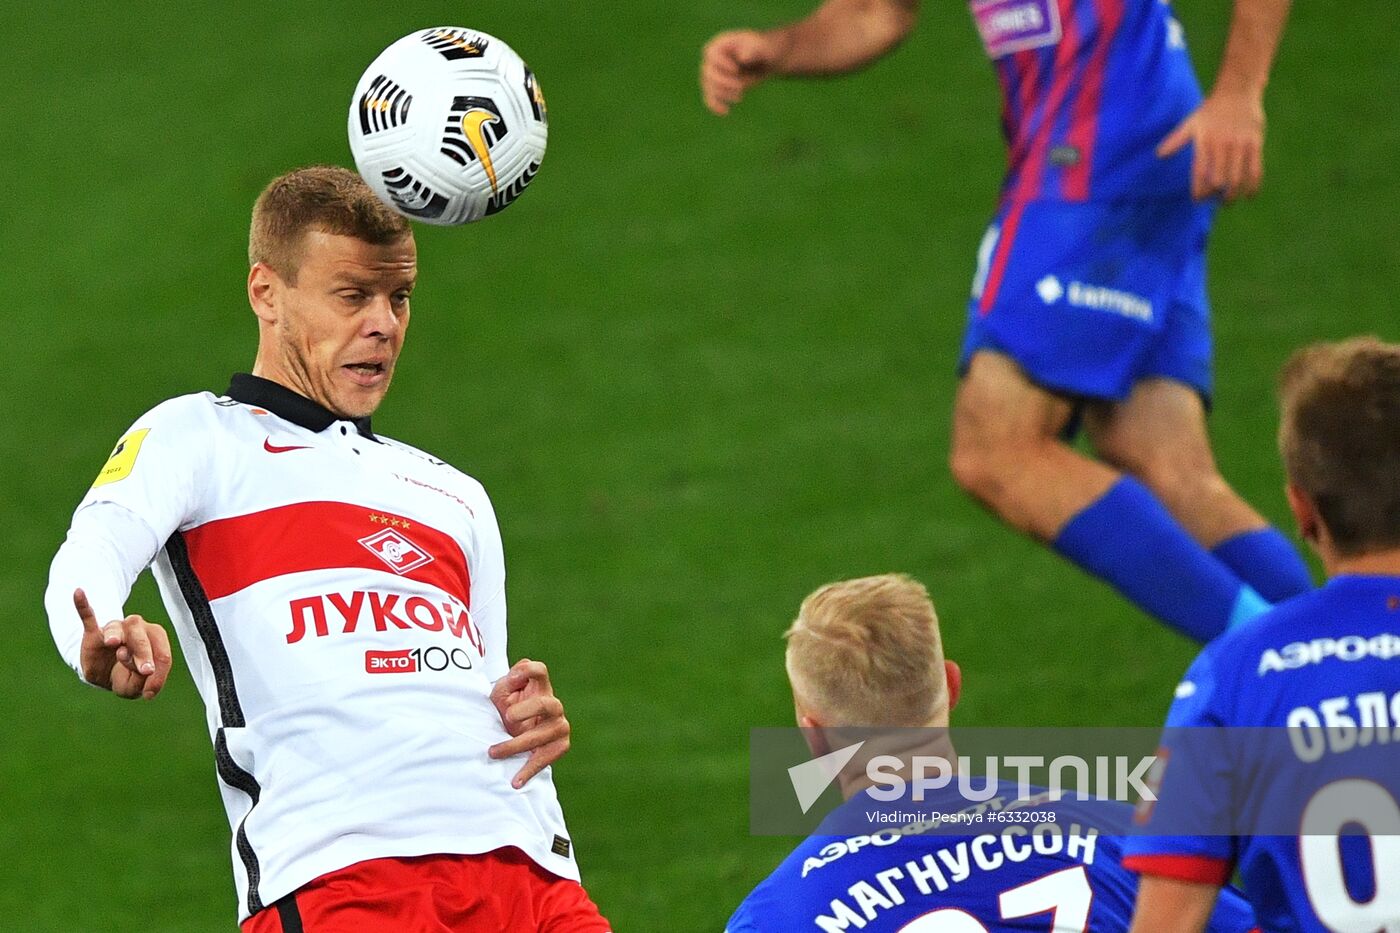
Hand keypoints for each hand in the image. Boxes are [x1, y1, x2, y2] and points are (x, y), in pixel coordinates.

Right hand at [73, 588, 172, 699]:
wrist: (104, 673)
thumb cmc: (126, 676)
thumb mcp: (136, 685)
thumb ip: (143, 680)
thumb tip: (144, 671)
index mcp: (154, 640)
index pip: (162, 653)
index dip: (158, 673)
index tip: (148, 693)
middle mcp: (137, 630)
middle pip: (143, 637)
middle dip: (144, 655)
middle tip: (145, 671)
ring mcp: (114, 630)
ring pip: (117, 628)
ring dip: (116, 636)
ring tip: (113, 643)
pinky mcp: (93, 633)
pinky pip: (88, 616)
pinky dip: (83, 605)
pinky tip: (79, 592)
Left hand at [488, 658, 569, 788]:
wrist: (513, 734)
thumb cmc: (506, 709)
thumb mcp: (502, 694)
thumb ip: (508, 684)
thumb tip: (515, 677)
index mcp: (538, 687)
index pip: (539, 671)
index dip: (528, 672)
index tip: (511, 680)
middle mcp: (553, 704)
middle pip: (545, 704)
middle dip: (526, 710)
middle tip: (507, 717)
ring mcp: (559, 725)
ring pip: (542, 734)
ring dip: (516, 745)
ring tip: (493, 752)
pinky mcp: (560, 745)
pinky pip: (546, 758)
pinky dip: (529, 770)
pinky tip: (515, 781)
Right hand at [701, 30, 783, 114]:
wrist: (765, 61)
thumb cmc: (762, 49)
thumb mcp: (760, 46)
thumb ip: (752, 50)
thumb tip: (743, 59)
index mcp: (720, 45)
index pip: (711, 54)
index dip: (720, 64)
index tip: (736, 69)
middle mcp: (713, 60)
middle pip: (708, 73)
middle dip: (723, 83)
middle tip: (740, 87)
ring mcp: (714, 74)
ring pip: (709, 87)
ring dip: (723, 94)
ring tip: (739, 97)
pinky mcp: (718, 88)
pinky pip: (710, 98)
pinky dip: (715, 105)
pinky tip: (725, 112)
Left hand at [1157, 91, 1265, 200]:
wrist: (1237, 91)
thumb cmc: (1210, 111)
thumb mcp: (1190, 124)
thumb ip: (1176, 141)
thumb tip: (1159, 156)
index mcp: (1204, 142)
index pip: (1200, 174)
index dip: (1199, 191)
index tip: (1198, 200)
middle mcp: (1222, 145)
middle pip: (1219, 180)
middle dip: (1216, 196)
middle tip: (1214, 201)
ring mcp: (1240, 145)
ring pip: (1237, 179)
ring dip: (1232, 195)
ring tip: (1228, 201)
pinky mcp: (1255, 143)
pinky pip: (1256, 170)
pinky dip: (1253, 186)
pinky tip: (1249, 195)